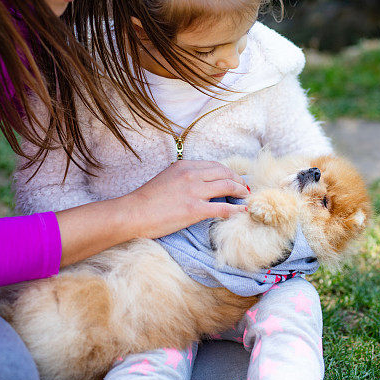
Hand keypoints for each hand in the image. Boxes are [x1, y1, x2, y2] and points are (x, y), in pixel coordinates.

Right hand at [56, 160, 247, 266]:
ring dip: (241, 192)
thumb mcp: (166, 179)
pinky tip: (242, 211)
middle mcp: (191, 175)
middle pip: (224, 173)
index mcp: (184, 166)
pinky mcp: (195, 209)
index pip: (214, 166)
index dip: (228, 172)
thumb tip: (197, 184)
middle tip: (245, 188)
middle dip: (238, 180)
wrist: (133, 213)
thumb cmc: (145, 200)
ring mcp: (194, 191)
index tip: (235, 178)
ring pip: (227, 187)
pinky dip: (236, 209)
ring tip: (246, 197)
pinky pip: (223, 208)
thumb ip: (183, 178)